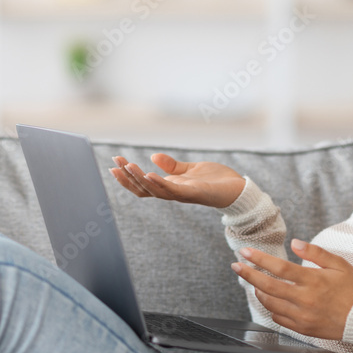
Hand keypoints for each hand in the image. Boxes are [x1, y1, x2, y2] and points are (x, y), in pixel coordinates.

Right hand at [109, 153, 245, 208]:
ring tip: (128, 166)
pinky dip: (159, 183)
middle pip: (143, 189)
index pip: (142, 185)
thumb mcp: (191, 170)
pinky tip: (149, 173)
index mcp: (170, 187)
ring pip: (154, 190)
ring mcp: (182, 195)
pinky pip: (172, 190)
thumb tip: (153, 157)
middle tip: (114, 163)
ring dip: (139, 179)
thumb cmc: (217, 181)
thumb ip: (173, 166)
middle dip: (127, 177)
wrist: (238, 190)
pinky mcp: (194, 193)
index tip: (114, 163)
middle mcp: (173, 193)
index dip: (127, 177)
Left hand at [231, 239, 352, 340]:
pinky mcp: (303, 329)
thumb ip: (315, 252)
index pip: (279, 268)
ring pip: (270, 304)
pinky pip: (278, 318)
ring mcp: (302, 316)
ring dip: (258, 291)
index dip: (259, 259)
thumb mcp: (339, 264)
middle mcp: (304, 299)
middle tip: (236, 266)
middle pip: (267, 286)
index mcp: (313, 280)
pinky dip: (271, 308)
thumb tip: (295, 243)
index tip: (245, 252)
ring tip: (254, 282)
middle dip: (248, 274)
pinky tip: (270, 300)